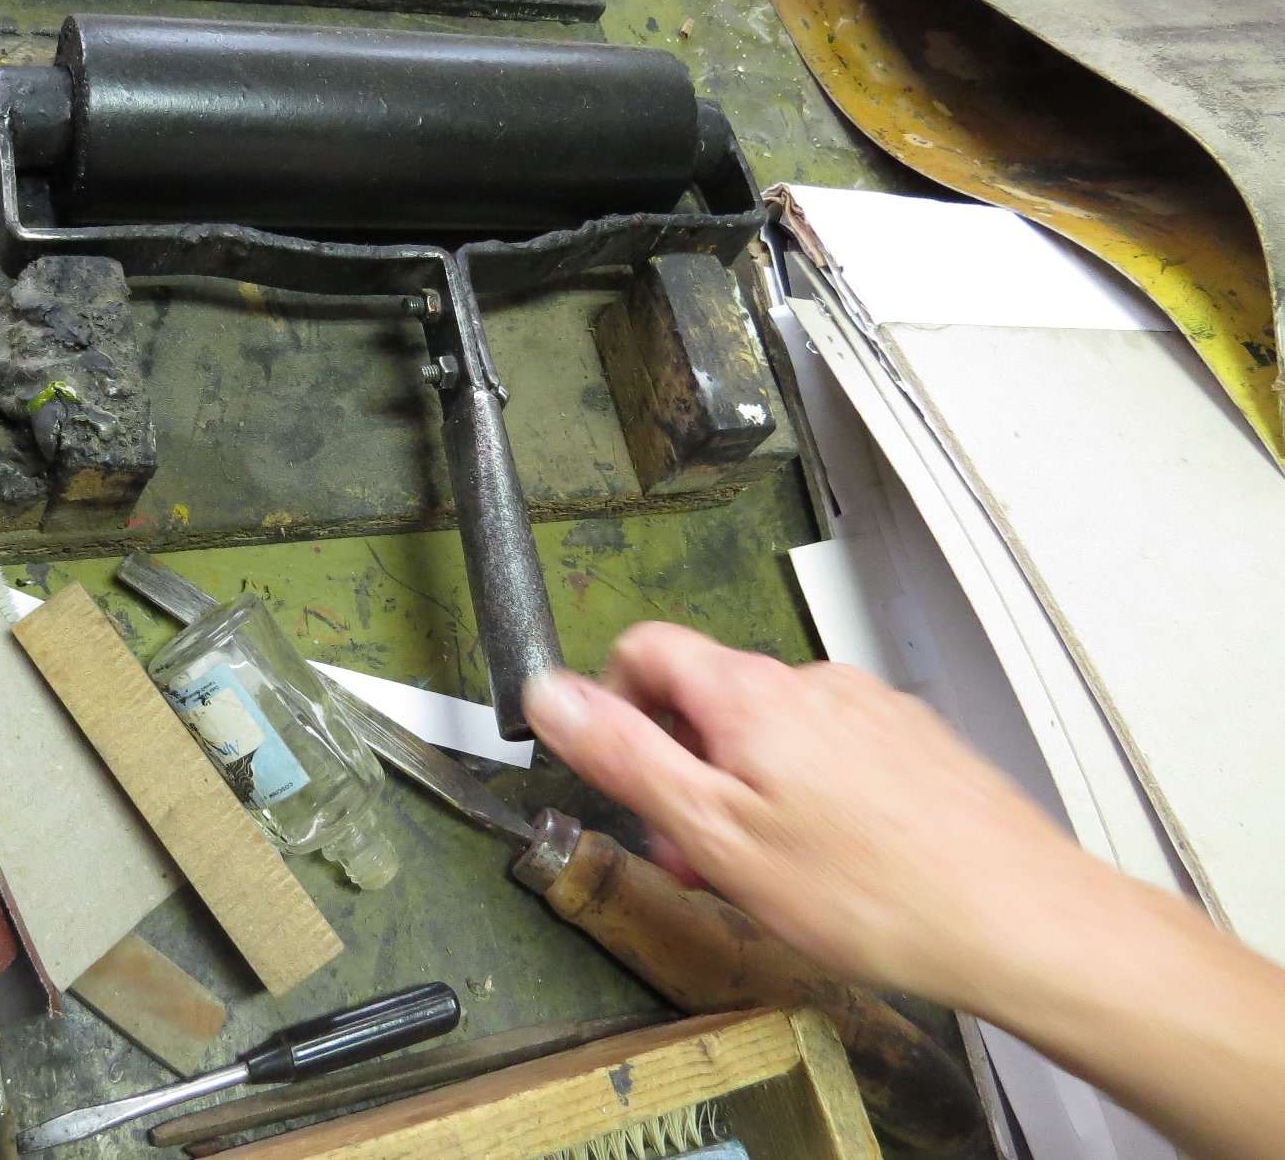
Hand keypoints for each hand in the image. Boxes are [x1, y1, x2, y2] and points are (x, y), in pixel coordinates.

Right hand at [522, 621, 1098, 1005]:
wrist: (1017, 919)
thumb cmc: (874, 891)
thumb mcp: (714, 833)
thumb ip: (624, 755)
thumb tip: (550, 694)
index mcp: (750, 693)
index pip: (643, 648)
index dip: (614, 705)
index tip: (624, 769)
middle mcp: (811, 682)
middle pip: (708, 699)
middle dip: (687, 770)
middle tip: (697, 851)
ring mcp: (868, 709)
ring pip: (770, 734)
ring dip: (747, 790)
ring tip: (771, 871)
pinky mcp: (912, 743)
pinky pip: (831, 754)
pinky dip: (810, 798)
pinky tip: (835, 864)